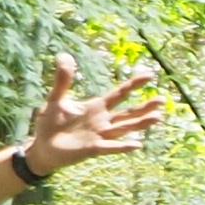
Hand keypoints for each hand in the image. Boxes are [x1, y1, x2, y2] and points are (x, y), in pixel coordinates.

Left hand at [19, 57, 165, 179]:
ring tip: (157, 117)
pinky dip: (123, 145)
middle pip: (128, 113)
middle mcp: (103, 121)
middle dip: (144, 107)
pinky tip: (137, 144)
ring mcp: (100, 135)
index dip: (134, 84)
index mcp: (97, 107)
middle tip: (161, 99)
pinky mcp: (93, 149)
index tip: (149, 75)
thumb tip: (64, 55)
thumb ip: (63, 80)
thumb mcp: (55, 99)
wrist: (42, 147)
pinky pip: (111, 146)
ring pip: (124, 128)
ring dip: (140, 123)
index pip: (120, 94)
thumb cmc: (49, 123)